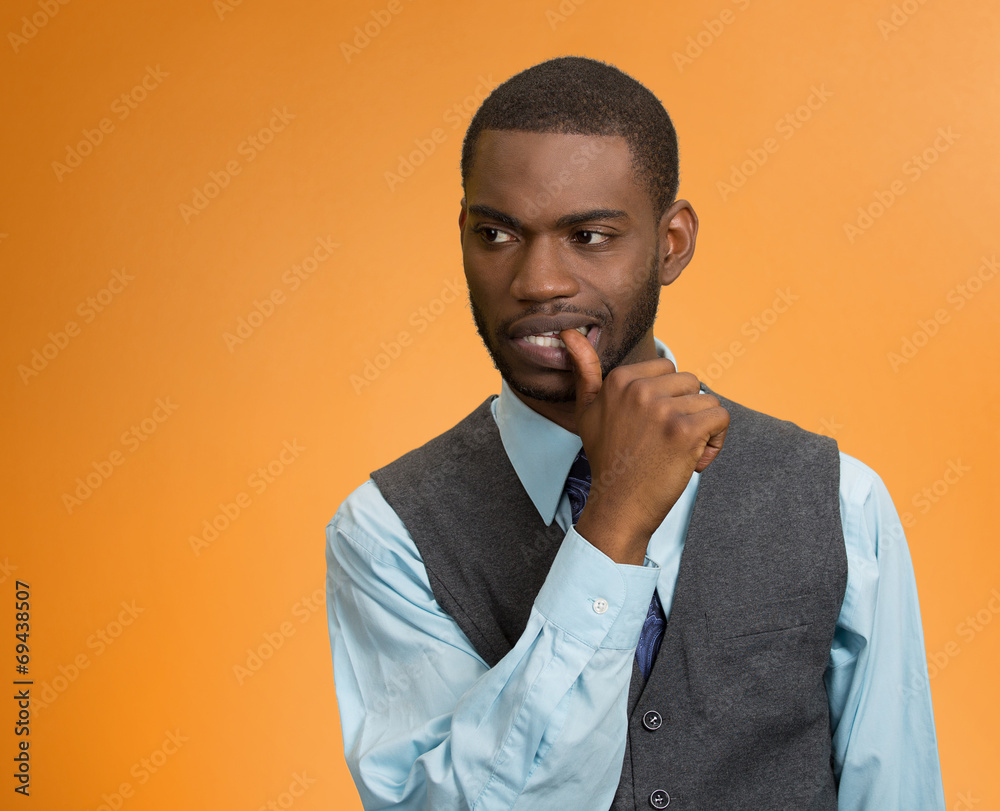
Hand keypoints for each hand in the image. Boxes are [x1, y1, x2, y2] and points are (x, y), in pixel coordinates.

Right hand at [560, 329, 728, 564]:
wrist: (618, 505)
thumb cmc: (608, 458)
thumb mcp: (587, 410)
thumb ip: (584, 370)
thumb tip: (569, 332)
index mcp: (619, 379)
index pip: (668, 369)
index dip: (667, 400)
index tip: (650, 427)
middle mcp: (639, 388)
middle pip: (691, 383)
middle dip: (687, 412)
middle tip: (664, 444)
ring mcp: (662, 409)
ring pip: (708, 401)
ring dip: (703, 429)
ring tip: (678, 453)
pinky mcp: (685, 430)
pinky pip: (721, 419)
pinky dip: (716, 443)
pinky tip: (694, 460)